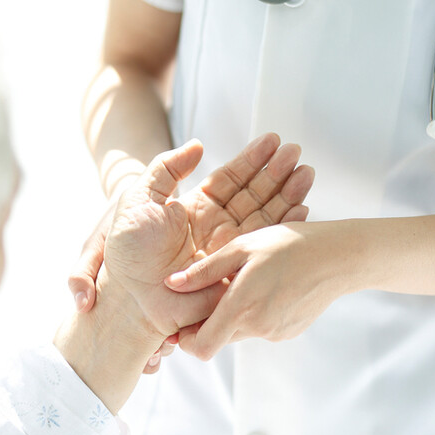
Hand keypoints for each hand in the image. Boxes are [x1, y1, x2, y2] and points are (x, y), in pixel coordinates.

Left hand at [68, 132, 312, 311]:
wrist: (131, 294)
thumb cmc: (128, 248)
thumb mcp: (139, 199)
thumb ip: (166, 168)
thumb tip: (198, 145)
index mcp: (198, 209)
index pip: (231, 179)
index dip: (252, 160)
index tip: (273, 141)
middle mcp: (217, 227)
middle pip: (253, 195)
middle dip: (276, 172)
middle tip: (296, 151)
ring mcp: (230, 250)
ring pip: (265, 216)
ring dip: (287, 193)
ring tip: (306, 171)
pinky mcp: (238, 272)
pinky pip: (266, 247)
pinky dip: (286, 226)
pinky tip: (303, 206)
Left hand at [163, 222, 344, 360]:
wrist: (339, 257)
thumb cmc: (289, 244)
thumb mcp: (242, 248)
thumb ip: (204, 271)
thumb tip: (170, 285)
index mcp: (241, 307)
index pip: (202, 348)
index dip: (187, 341)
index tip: (182, 325)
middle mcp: (257, 327)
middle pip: (218, 338)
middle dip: (209, 322)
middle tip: (214, 292)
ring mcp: (275, 333)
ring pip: (239, 332)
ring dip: (234, 314)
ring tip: (246, 281)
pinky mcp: (288, 332)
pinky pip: (260, 328)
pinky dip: (255, 313)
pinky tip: (268, 287)